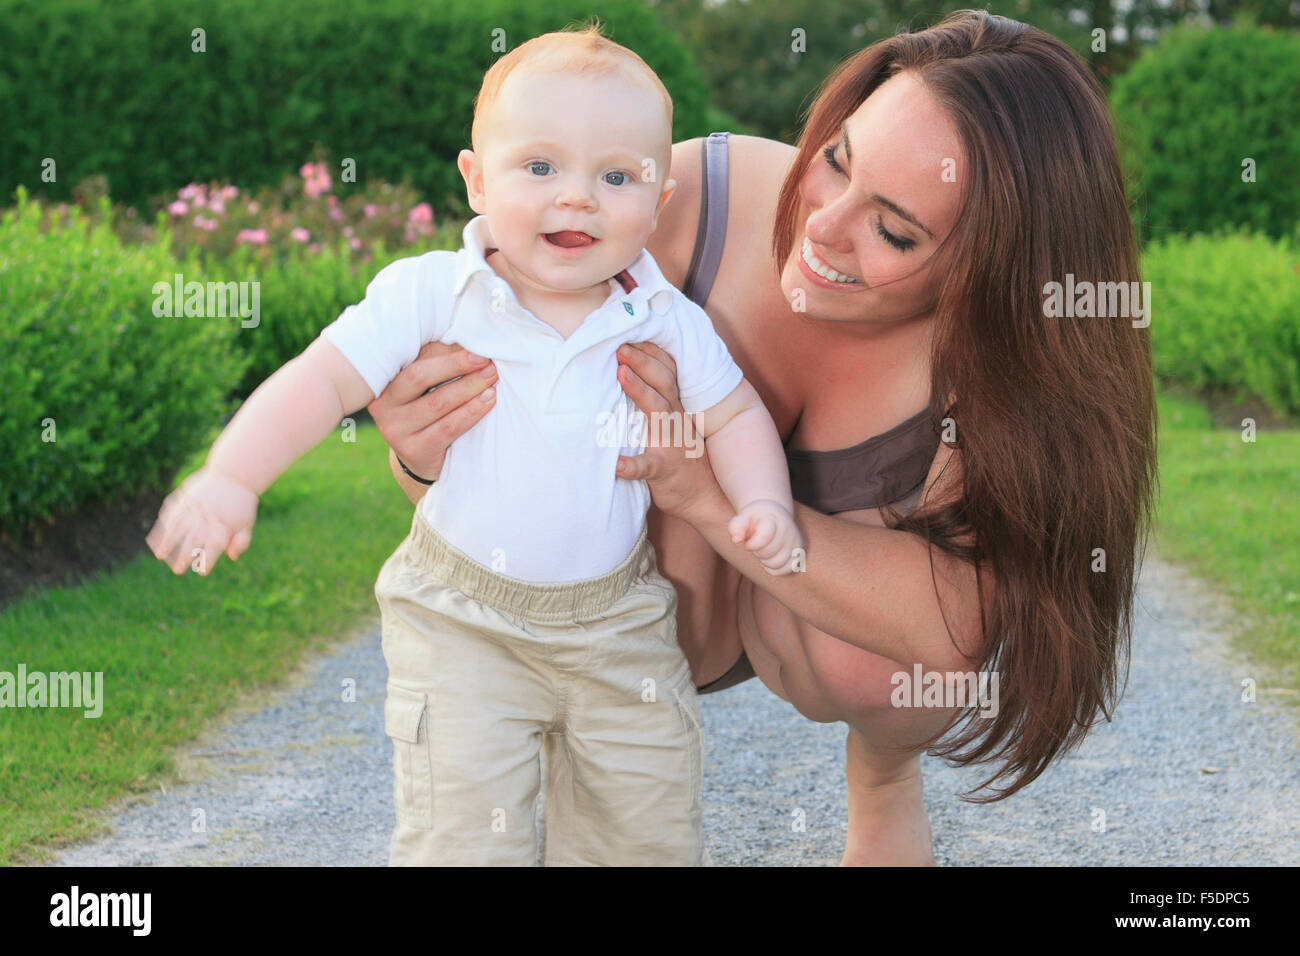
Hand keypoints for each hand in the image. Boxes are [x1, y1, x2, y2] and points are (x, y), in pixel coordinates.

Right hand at [146, 467, 259, 575]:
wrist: (234, 473)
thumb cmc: (241, 502)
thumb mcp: (247, 522)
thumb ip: (241, 540)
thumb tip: (232, 557)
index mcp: (224, 525)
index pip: (214, 547)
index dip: (208, 560)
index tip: (202, 571)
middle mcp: (207, 516)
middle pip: (194, 539)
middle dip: (185, 556)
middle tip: (178, 570)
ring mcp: (194, 505)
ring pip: (178, 526)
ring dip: (168, 542)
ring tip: (160, 555)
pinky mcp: (185, 496)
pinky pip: (171, 512)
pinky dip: (163, 525)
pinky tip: (157, 537)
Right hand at [367, 341, 497, 479]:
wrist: (421, 457)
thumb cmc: (427, 409)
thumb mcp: (426, 385)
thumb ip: (437, 361)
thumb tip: (466, 338)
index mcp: (382, 380)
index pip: (413, 358)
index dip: (444, 350)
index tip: (474, 344)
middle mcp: (382, 405)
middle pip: (419, 377)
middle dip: (456, 365)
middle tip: (485, 360)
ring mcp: (395, 430)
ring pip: (437, 403)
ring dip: (469, 388)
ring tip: (492, 377)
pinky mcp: (414, 451)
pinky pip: (448, 427)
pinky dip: (472, 412)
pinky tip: (489, 400)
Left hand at [614, 341, 723, 522]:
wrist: (704, 498)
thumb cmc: (682, 458)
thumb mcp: (675, 425)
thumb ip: (660, 403)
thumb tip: (633, 377)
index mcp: (677, 409)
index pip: (667, 373)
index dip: (652, 352)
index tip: (633, 333)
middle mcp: (676, 421)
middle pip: (662, 384)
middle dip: (643, 362)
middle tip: (620, 346)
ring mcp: (671, 444)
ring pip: (658, 413)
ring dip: (639, 392)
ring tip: (621, 375)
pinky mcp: (663, 471)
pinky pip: (647, 467)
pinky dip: (630, 465)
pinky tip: (615, 464)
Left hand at [728, 499, 802, 575]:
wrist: (774, 515)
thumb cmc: (755, 519)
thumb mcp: (743, 517)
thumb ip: (736, 526)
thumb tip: (736, 540)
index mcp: (773, 519)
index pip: (764, 537)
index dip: (752, 545)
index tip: (747, 543)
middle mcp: (788, 530)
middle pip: (768, 553)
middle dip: (757, 552)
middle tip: (756, 545)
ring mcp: (795, 542)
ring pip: (777, 564)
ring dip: (765, 561)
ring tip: (763, 551)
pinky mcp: (799, 554)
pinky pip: (786, 570)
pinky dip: (774, 569)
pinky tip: (770, 559)